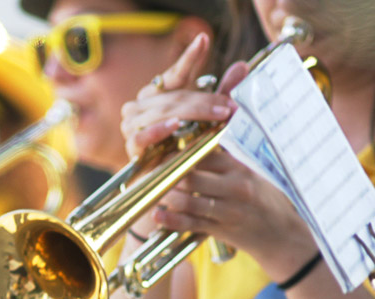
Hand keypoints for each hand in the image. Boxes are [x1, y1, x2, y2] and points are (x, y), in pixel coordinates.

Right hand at [120, 33, 239, 159]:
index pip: (175, 73)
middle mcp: (141, 105)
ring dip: (191, 113)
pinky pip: (143, 136)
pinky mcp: (132, 147)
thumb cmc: (184, 147)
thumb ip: (221, 94)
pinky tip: (175, 125)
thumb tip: (242, 66)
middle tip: (230, 105)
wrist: (164, 182)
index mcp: (157, 94)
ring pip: (163, 112)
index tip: (204, 40)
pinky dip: (159, 130)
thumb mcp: (207, 119)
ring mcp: (133, 125)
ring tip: (216, 114)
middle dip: (205, 100)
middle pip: (175, 96)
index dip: (189, 58)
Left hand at [152, 150, 315, 279]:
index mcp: (240, 168)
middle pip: (191, 176)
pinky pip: (193, 223)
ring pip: (189, 200)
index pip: (203, 154)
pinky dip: (173, 220)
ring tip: (150, 193)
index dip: (178, 153)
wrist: (282, 236)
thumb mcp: (251, 175)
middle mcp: (236, 186)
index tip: (162, 154)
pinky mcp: (224, 229)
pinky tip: (158, 216)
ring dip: (166, 197)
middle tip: (148, 173)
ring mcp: (229, 209)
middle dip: (166, 175)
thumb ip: (225, 163)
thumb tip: (194, 147)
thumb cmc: (264, 202)